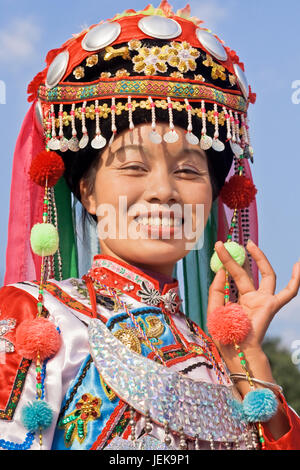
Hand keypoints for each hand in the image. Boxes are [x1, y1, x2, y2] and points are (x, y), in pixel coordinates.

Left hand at [207, 240, 299, 358]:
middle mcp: (251, 298)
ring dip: (259, 258)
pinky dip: (295, 279)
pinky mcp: (272, 305)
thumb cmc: (225, 335)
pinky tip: (298, 265)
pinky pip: (288, 292)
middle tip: (225, 242)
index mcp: (237, 300)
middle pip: (244, 272)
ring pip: (265, 274)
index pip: (230, 278)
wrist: (237, 351)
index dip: (224, 264)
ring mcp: (263, 301)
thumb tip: (221, 270)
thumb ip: (216, 290)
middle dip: (234, 257)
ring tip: (249, 243)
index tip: (216, 249)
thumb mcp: (214, 310)